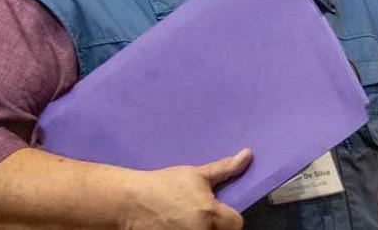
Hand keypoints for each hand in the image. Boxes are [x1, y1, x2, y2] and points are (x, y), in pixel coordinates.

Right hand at [121, 148, 252, 228]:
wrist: (129, 202)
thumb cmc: (162, 186)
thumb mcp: (195, 174)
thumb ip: (224, 169)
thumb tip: (247, 155)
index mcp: (209, 214)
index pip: (236, 223)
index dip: (228, 216)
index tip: (217, 210)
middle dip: (215, 226)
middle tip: (199, 215)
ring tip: (186, 220)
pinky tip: (176, 226)